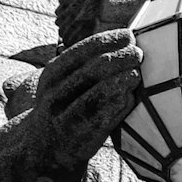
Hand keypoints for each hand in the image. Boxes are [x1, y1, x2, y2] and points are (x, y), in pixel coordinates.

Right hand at [27, 28, 142, 171]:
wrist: (43, 146)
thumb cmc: (65, 105)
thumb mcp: (64, 81)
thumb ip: (86, 65)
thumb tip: (125, 39)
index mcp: (53, 74)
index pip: (81, 51)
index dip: (107, 41)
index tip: (129, 35)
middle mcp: (55, 95)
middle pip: (89, 72)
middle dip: (117, 59)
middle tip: (138, 53)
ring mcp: (64, 118)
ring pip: (94, 97)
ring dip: (118, 82)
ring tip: (136, 73)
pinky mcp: (78, 140)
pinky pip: (100, 122)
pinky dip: (117, 108)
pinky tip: (131, 97)